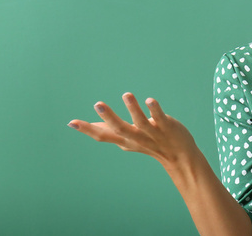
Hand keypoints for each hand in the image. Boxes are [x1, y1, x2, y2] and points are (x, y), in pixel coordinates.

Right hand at [68, 93, 198, 167]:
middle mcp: (136, 138)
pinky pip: (160, 118)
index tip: (72, 122)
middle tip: (97, 104)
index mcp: (125, 140)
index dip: (88, 130)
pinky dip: (155, 110)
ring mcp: (152, 133)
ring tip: (126, 94)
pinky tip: (150, 100)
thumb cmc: (151, 144)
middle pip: (119, 129)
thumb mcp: (128, 140)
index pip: (103, 136)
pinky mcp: (166, 127)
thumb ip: (111, 132)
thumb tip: (88, 127)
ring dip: (133, 109)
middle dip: (109, 117)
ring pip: (140, 122)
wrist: (180, 156)